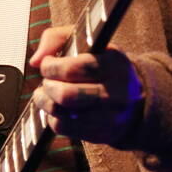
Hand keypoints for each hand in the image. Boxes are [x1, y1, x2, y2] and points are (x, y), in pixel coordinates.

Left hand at [29, 25, 143, 145]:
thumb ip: (57, 38)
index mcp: (114, 64)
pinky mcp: (101, 133)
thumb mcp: (89, 42)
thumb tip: (36, 60)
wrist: (135, 100)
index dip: (53, 67)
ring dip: (45, 102)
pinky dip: (52, 117)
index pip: (76, 68)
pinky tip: (57, 109)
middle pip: (66, 95)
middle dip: (47, 86)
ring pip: (62, 114)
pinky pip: (63, 127)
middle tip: (47, 81)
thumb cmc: (103, 67)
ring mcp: (109, 116)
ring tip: (46, 94)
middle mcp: (115, 92)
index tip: (47, 64)